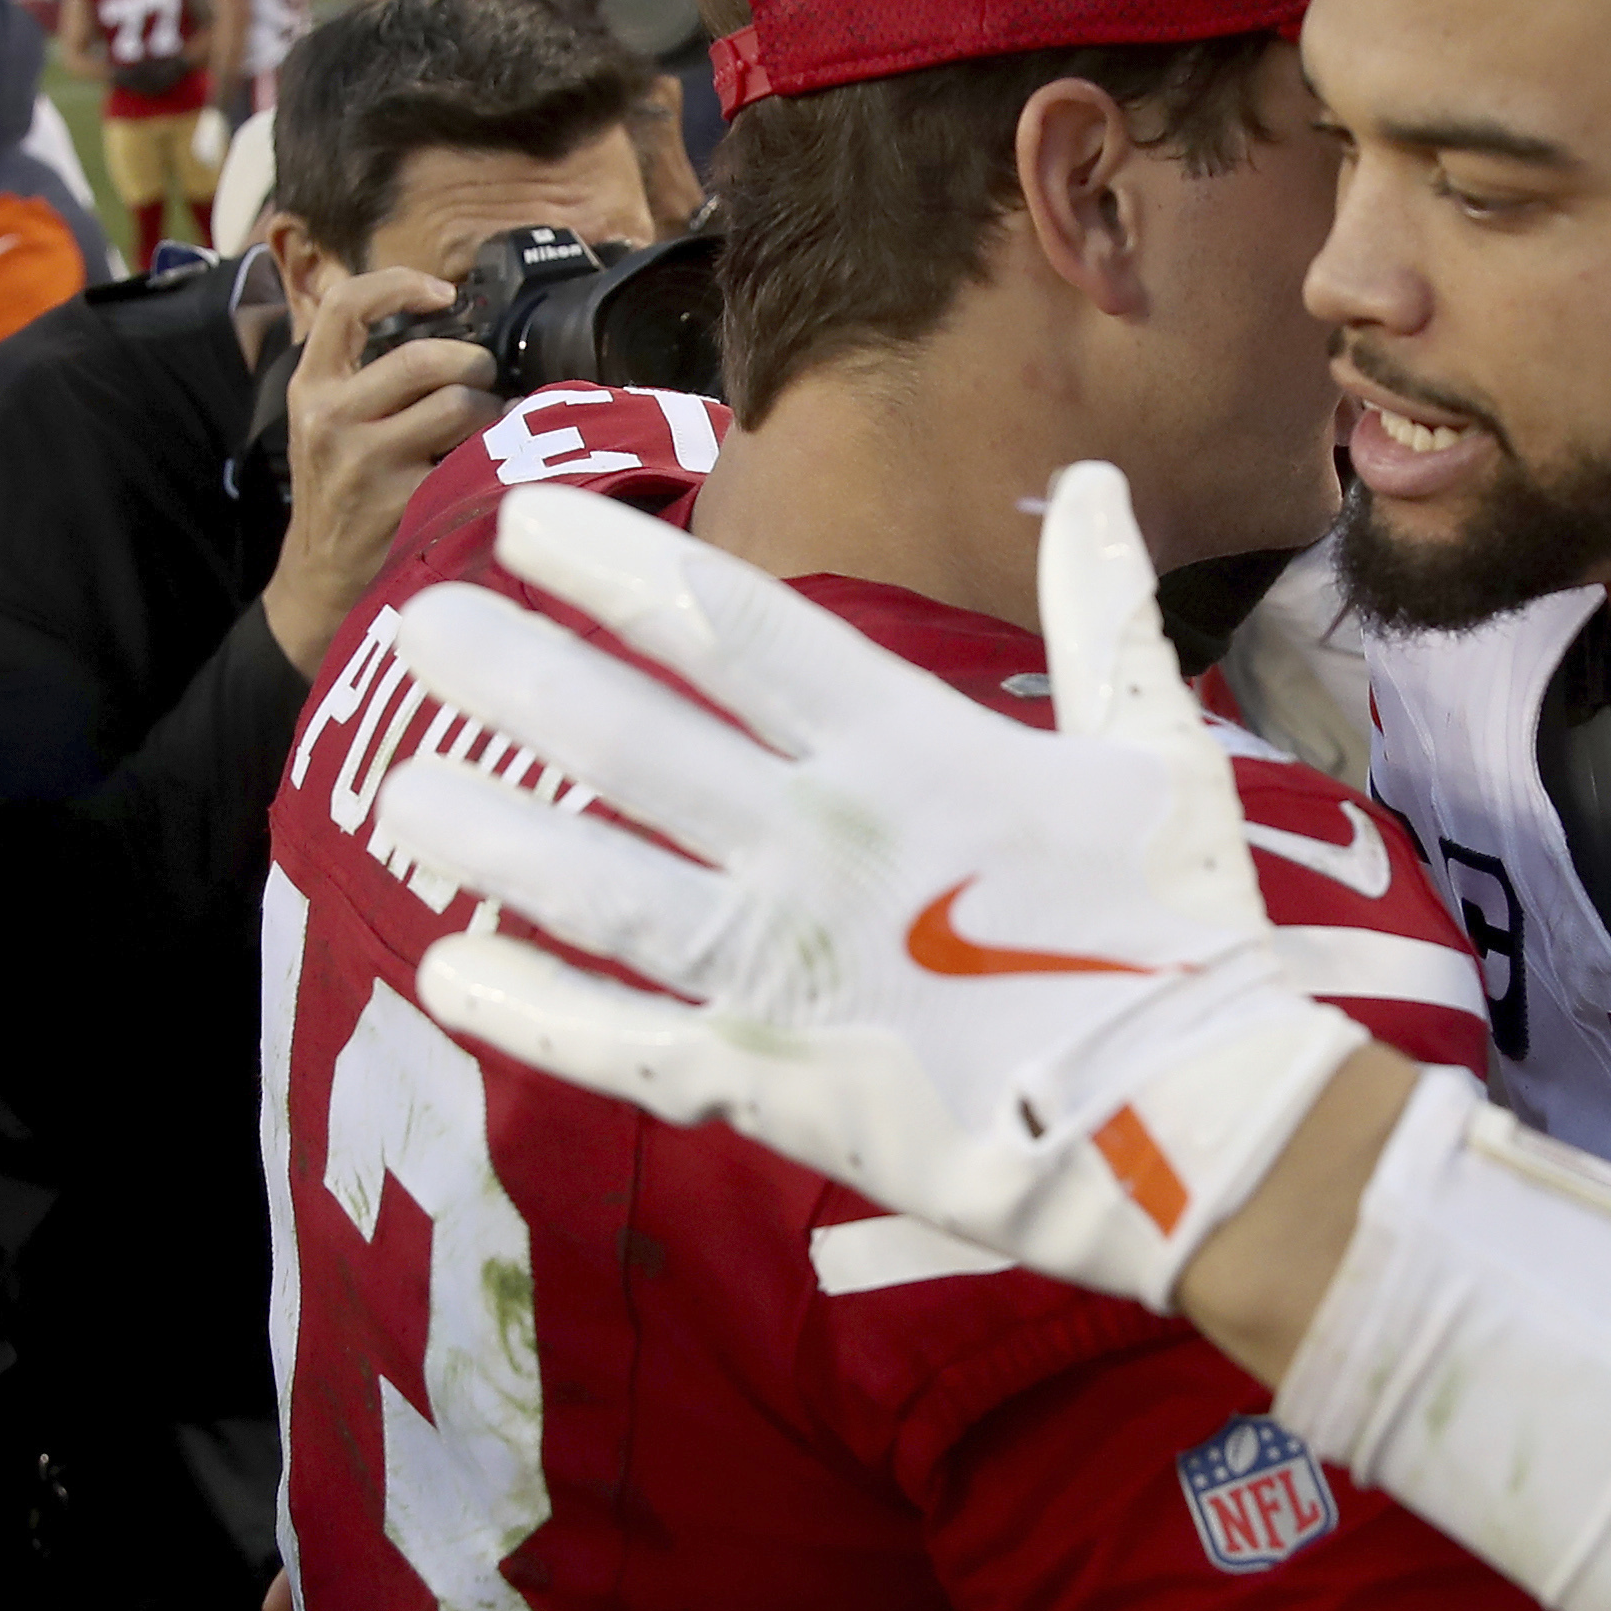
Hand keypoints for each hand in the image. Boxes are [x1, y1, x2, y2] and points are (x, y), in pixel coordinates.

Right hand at [257, 265, 495, 667]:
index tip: (443, 293)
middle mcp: (331, 419)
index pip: (345, 305)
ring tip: (481, 430)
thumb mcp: (324, 422)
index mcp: (311, 387)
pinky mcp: (404, 503)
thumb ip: (364, 372)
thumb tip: (448, 320)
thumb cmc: (338, 489)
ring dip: (489, 413)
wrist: (320, 577)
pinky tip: (488, 466)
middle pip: (426, 359)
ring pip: (459, 405)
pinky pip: (474, 459)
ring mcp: (366, 464)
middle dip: (473, 364)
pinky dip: (494, 457)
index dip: (400, 284)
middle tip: (482, 381)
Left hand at [375, 462, 1366, 1313]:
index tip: (525, 524)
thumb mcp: (1160, 752)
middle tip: (419, 632)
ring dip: (495, 835)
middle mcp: (822, 842)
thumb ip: (1102, 614)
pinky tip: (448, 977)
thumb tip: (1087, 480)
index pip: (732, 629)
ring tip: (403, 788)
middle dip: (516, 679)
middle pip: (630, 740)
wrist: (1207, 1130)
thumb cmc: (1185, 934)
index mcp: (913, 748)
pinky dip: (533, 1014)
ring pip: (600, 885)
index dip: (617, 571)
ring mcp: (787, 967)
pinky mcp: (772, 1087)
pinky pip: (622, 1044)